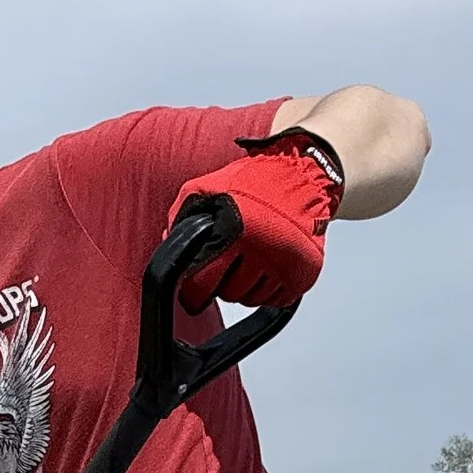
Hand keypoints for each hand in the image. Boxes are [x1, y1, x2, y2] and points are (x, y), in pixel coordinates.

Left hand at [174, 137, 341, 312]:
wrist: (303, 173)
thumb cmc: (255, 180)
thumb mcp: (207, 187)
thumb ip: (181, 215)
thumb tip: (168, 244)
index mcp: (236, 229)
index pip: (203, 283)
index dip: (193, 292)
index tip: (192, 294)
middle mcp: (264, 248)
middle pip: (228, 294)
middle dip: (222, 284)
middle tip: (227, 263)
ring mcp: (286, 263)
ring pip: (252, 299)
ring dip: (245, 286)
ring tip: (250, 258)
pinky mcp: (304, 273)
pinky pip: (276, 299)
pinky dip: (268, 288)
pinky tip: (268, 264)